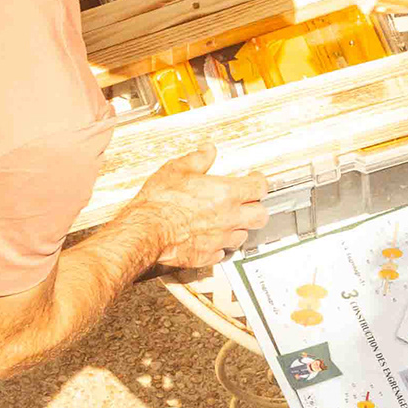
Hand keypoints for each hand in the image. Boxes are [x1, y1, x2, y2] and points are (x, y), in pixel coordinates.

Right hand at [129, 145, 267, 269]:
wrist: (147, 230)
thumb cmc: (160, 202)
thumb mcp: (177, 169)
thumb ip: (198, 159)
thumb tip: (207, 151)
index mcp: (226, 194)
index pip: (259, 187)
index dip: (259, 182)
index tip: (255, 180)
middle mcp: (228, 218)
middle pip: (260, 215)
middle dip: (257, 208)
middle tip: (249, 203)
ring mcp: (220, 239)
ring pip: (243, 236)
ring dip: (239, 228)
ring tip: (230, 221)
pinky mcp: (208, 256)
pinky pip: (222, 252)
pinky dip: (220, 246)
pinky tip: (212, 239)